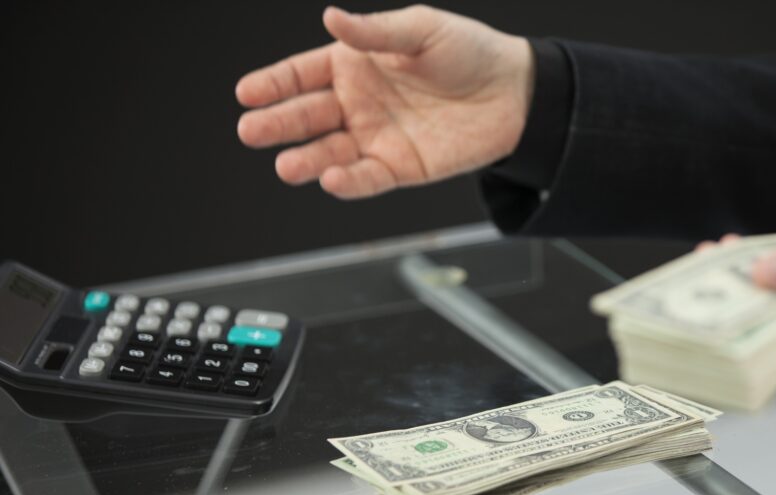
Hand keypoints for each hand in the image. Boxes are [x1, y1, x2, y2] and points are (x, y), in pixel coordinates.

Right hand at [236, 5, 532, 197]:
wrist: (516, 93)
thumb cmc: (470, 52)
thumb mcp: (422, 31)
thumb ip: (376, 33)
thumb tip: (332, 18)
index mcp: (355, 65)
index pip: (302, 74)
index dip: (274, 84)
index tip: (246, 93)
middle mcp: (358, 102)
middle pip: (308, 116)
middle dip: (278, 124)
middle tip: (250, 131)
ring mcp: (376, 137)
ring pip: (331, 152)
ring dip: (307, 160)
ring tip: (285, 167)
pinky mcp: (399, 167)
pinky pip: (368, 177)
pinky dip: (349, 182)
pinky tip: (332, 179)